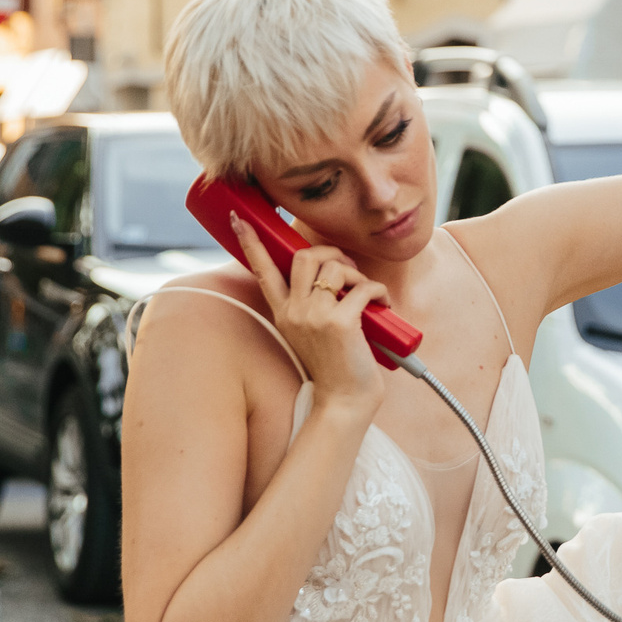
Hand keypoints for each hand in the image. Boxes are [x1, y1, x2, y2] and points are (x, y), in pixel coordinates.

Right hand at [229, 218, 390, 419]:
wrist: (344, 403)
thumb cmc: (336, 368)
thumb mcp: (312, 333)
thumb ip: (313, 305)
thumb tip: (334, 274)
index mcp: (284, 313)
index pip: (262, 270)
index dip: (251, 242)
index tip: (239, 219)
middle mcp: (294, 312)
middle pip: (304, 256)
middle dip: (331, 252)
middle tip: (348, 269)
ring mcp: (314, 316)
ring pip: (334, 267)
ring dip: (358, 274)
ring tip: (368, 294)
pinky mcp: (339, 322)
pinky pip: (363, 287)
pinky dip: (379, 291)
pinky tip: (382, 305)